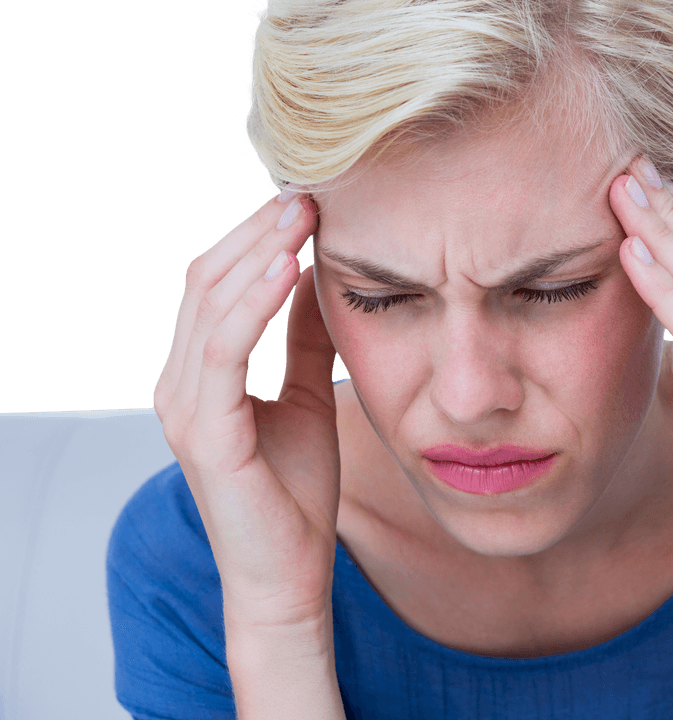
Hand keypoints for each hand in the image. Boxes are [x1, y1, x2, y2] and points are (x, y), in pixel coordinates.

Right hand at [152, 191, 340, 628]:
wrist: (291, 572)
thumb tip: (316, 278)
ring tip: (303, 215)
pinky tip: (287, 268)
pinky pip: (223, 351)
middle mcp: (180, 385)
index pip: (217, 285)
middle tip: (308, 195)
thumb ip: (303, 339)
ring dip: (258, 253)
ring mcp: (184, 408)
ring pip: (209, 305)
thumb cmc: (297, 492)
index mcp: (200, 376)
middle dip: (257, 233)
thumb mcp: (306, 395)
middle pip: (207, 282)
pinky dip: (253, 304)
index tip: (308, 204)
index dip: (257, 239)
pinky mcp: (205, 433)